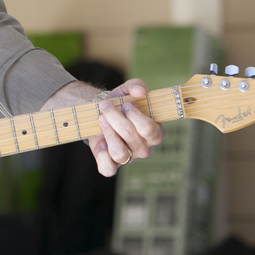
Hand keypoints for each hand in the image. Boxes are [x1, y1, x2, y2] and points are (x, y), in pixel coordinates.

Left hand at [41, 79, 163, 176]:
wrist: (101, 112)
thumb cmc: (120, 103)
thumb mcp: (128, 90)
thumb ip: (136, 86)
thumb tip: (140, 91)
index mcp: (154, 132)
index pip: (150, 129)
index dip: (136, 117)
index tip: (125, 104)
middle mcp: (143, 148)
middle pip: (132, 137)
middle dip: (116, 118)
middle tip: (106, 106)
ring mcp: (128, 158)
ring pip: (120, 153)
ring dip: (108, 133)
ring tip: (101, 119)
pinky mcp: (111, 165)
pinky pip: (108, 168)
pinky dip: (103, 156)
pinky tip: (100, 143)